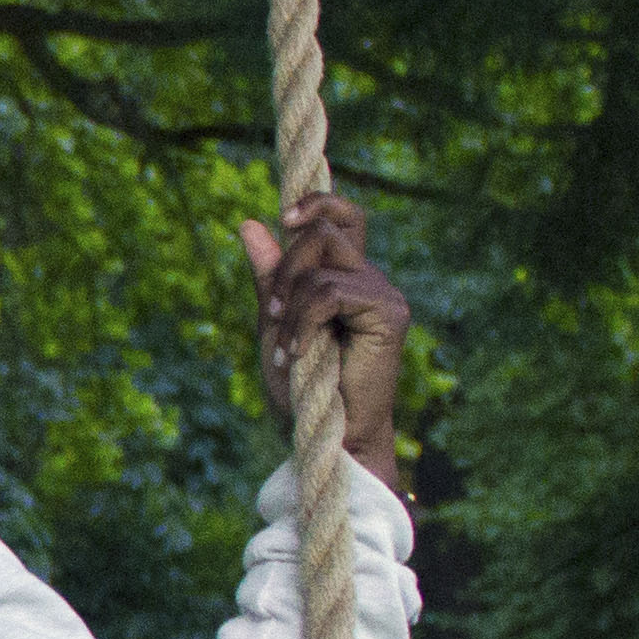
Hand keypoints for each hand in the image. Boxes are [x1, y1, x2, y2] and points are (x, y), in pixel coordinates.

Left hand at [236, 190, 410, 496]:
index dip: (317, 202)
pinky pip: (330, 293)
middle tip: (271, 314)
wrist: (327, 436)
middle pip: (326, 229)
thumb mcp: (274, 323)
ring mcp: (383, 294)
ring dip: (289, 307)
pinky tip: (299, 355)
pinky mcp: (389, 314)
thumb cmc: (303, 387)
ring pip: (323, 264)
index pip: (344, 217)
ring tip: (286, 350)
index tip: (284, 218)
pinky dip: (302, 323)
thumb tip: (249, 223)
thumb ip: (268, 276)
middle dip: (284, 268)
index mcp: (346, 276)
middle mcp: (370, 279)